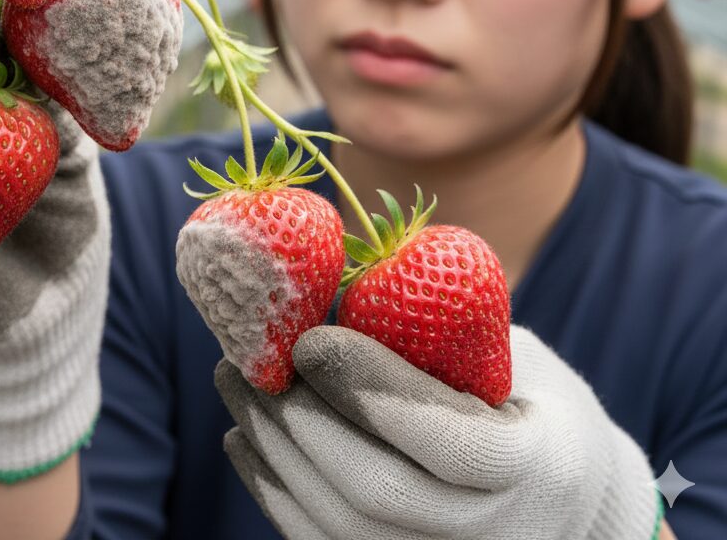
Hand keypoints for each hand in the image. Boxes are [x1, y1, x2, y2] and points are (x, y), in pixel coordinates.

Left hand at [216, 324, 663, 539]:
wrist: (560, 497)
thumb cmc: (528, 400)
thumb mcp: (513, 354)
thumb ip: (444, 331)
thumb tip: (338, 280)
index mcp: (534, 464)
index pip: (447, 440)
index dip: (371, 391)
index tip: (310, 339)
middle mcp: (493, 534)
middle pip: (376, 490)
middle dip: (300, 418)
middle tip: (247, 359)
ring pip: (339, 524)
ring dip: (273, 448)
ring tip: (234, 384)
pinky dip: (274, 490)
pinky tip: (243, 438)